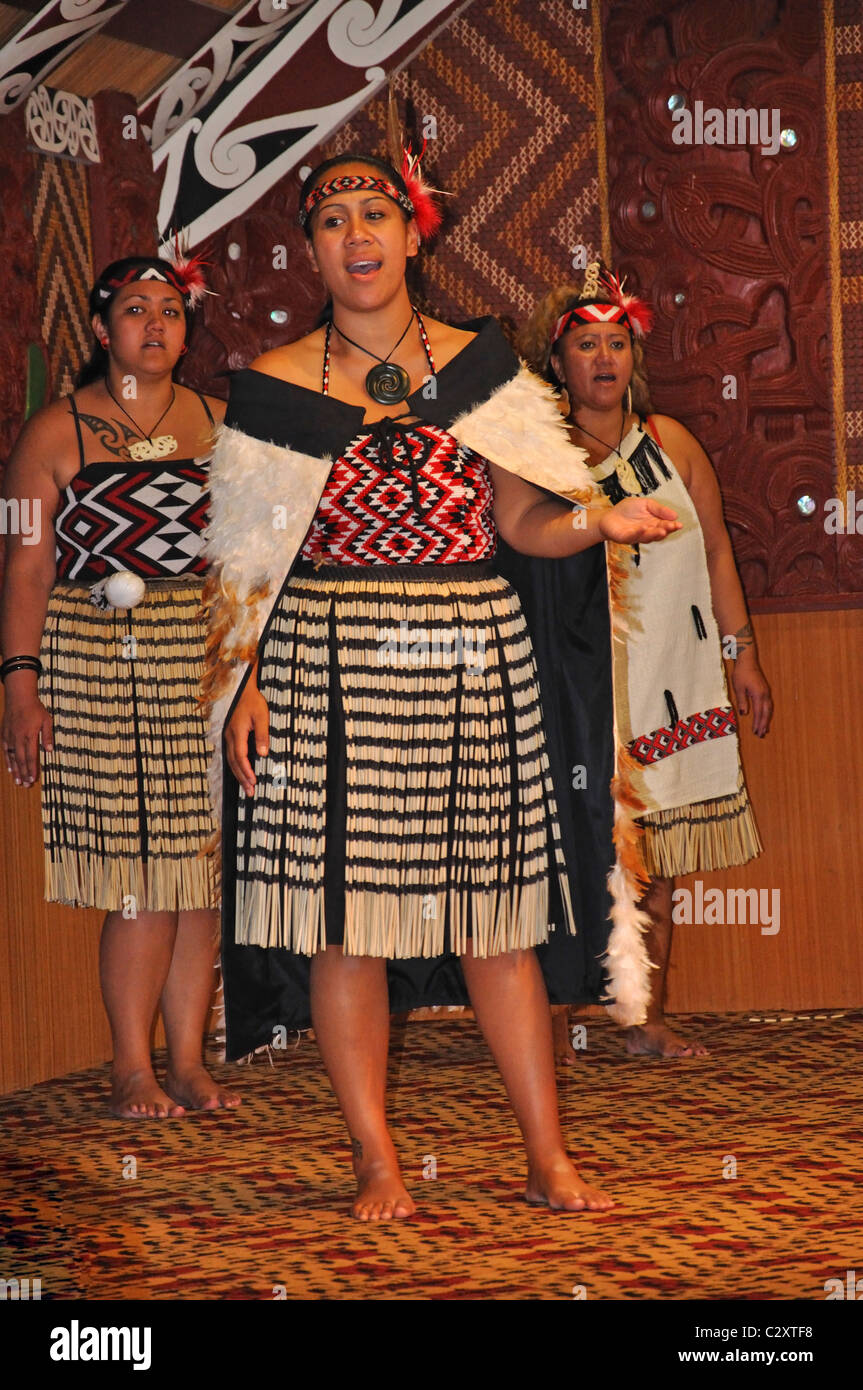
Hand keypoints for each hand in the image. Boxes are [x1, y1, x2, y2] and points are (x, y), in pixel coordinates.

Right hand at [2, 693, 53, 787]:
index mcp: (30, 735)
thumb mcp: (47, 720)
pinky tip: (10, 769)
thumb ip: (48, 736)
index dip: (32, 769)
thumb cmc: (35, 709)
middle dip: (24, 773)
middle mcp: (18, 738)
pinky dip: (8, 760)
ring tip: (18, 781)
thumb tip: (49, 750)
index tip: (33, 779)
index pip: (31, 756)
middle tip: (25, 785)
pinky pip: (6, 750)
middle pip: (21, 760)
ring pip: (12, 757)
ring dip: (15, 770)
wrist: (19, 698)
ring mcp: (10, 737)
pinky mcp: (4, 735)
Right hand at [225, 679, 269, 795]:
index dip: (246, 771)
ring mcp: (227, 736)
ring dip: (238, 774)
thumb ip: (262, 735)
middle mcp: (229, 736)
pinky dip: (235, 766)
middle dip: (242, 778)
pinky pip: (230, 754)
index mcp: (237, 732)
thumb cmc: (252, 702)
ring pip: (230, 760)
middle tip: (249, 791)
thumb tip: (263, 753)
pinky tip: (240, 772)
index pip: (240, 757)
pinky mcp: (229, 736)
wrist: (242, 690)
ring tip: (246, 786)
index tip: (253, 781)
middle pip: (233, 762)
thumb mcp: (261, 716)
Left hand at [599, 497, 680, 545]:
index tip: (679, 524)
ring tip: (662, 530)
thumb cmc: (628, 510)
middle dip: (666, 530)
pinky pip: (633, 536)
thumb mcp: (646, 504)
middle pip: (658, 533)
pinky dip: (638, 532)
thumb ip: (659, 509)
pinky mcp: (625, 538)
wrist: (609, 516)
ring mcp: (637, 536)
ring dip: (655, 534)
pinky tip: (644, 528)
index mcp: (654, 524)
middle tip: (672, 527)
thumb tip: (675, 515)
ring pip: (647, 537)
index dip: (672, 526)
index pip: (665, 526)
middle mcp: (647, 532)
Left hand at [731, 653, 772, 736]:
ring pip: (768, 709)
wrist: (747, 660)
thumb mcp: (738, 688)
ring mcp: (766, 692)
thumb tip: (745, 714)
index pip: (759, 712)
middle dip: (764, 724)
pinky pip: (768, 704)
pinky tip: (764, 717)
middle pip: (766, 712)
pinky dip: (766, 712)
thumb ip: (742, 701)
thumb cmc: (741, 673)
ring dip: (766, 719)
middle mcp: (765, 694)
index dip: (758, 723)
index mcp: (758, 694)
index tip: (756, 732)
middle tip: (761, 735)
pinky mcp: (764, 690)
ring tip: (764, 729)